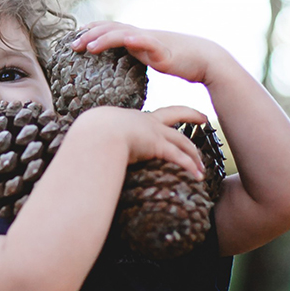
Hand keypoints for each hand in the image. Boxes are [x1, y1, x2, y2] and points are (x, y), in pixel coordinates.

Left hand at [71, 21, 219, 85]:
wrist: (206, 59)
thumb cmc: (182, 62)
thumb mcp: (154, 58)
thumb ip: (139, 57)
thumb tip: (125, 65)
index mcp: (137, 37)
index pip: (110, 29)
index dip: (91, 31)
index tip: (74, 38)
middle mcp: (142, 35)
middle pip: (110, 29)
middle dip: (89, 35)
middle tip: (71, 45)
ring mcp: (151, 40)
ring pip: (123, 33)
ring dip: (104, 38)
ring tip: (88, 47)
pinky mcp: (163, 49)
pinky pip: (146, 42)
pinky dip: (134, 40)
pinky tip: (124, 41)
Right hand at [73, 104, 207, 178]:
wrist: (92, 135)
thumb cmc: (88, 138)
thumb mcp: (94, 137)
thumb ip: (97, 145)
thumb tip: (86, 156)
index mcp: (130, 118)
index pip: (151, 116)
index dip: (162, 118)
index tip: (169, 118)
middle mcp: (145, 122)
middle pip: (175, 114)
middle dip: (191, 114)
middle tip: (203, 118)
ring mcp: (153, 132)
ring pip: (182, 141)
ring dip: (194, 156)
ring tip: (201, 170)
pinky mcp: (157, 145)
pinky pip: (179, 157)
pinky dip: (190, 167)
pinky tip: (197, 177)